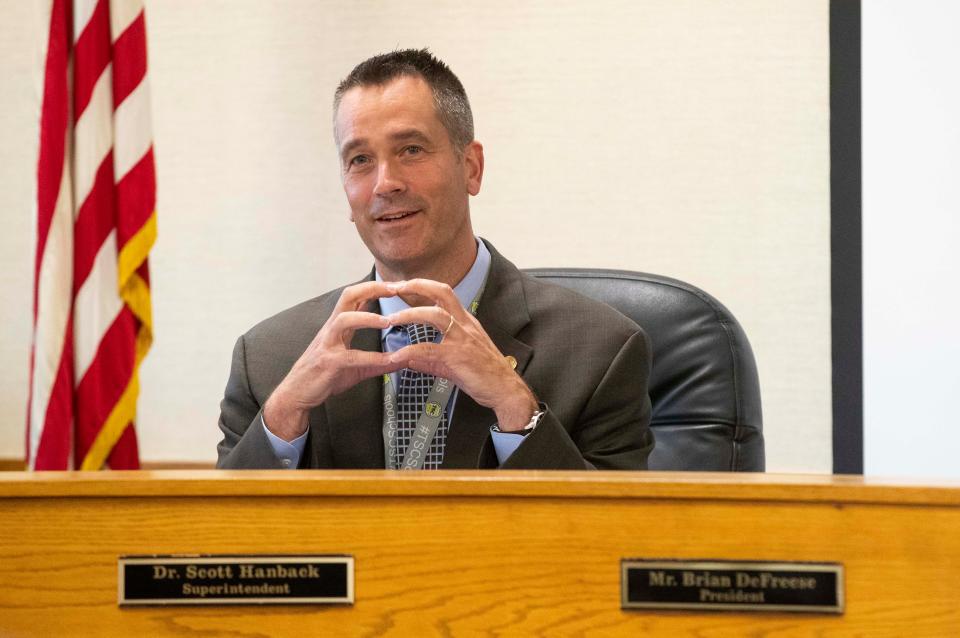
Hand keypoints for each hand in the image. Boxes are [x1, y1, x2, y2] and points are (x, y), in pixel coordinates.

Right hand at [264, 281, 399, 440]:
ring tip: (388, 321)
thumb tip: (403, 359)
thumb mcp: (355, 365)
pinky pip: (352, 357)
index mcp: (339, 325)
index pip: (356, 296)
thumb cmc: (324, 375)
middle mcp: (332, 329)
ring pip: (344, 320)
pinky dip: (373, 357)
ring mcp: (328, 344)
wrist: (297, 393)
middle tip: (395, 288)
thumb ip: (378, 359)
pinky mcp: (328, 362)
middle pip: (348, 296)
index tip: (396, 284)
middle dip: (372, 288)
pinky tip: (390, 360)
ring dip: (367, 318)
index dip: (375, 287)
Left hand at [385, 279, 537, 431]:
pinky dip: (410, 352)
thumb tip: (409, 359)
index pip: (445, 294)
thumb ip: (431, 358)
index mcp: (466, 322)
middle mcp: (466, 325)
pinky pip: (429, 350)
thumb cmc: (487, 375)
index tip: (404, 285)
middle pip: (442, 292)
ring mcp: (463, 339)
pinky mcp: (459, 357)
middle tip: (394, 287)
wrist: (506, 391)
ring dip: (410, 315)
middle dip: (417, 286)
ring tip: (390, 319)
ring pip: (435, 315)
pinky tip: (396, 357)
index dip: (423, 286)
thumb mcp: (456, 362)